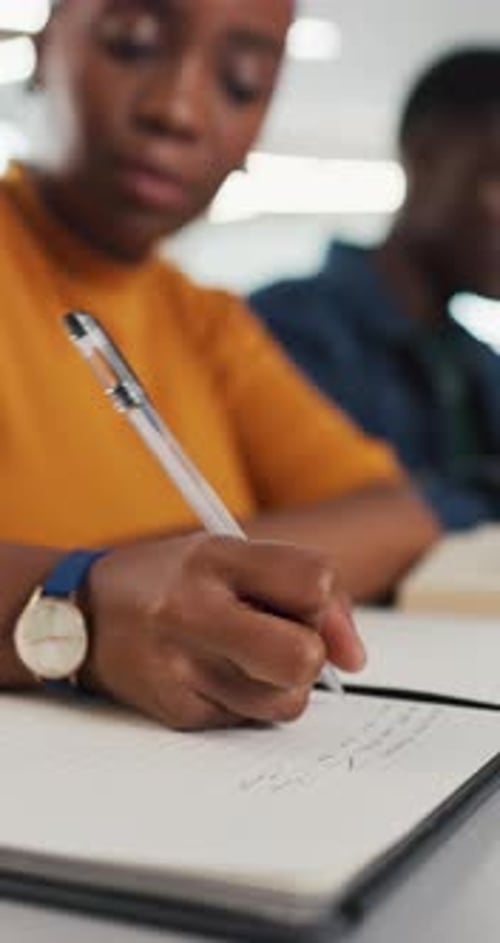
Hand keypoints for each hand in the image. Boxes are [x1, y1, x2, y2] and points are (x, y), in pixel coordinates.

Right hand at [82, 534, 365, 729]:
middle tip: (288, 644)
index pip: (314, 582)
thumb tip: (354, 659)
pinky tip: (216, 675)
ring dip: (284, 686)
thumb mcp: (227, 555)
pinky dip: (248, 702)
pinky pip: (249, 722)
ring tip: (249, 660)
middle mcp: (194, 611)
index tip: (313, 612)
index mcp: (214, 558)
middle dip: (311, 656)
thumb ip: (300, 588)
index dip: (328, 604)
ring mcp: (182, 668)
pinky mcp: (177, 712)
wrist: (79, 615)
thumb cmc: (170, 579)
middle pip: (302, 657)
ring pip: (286, 703)